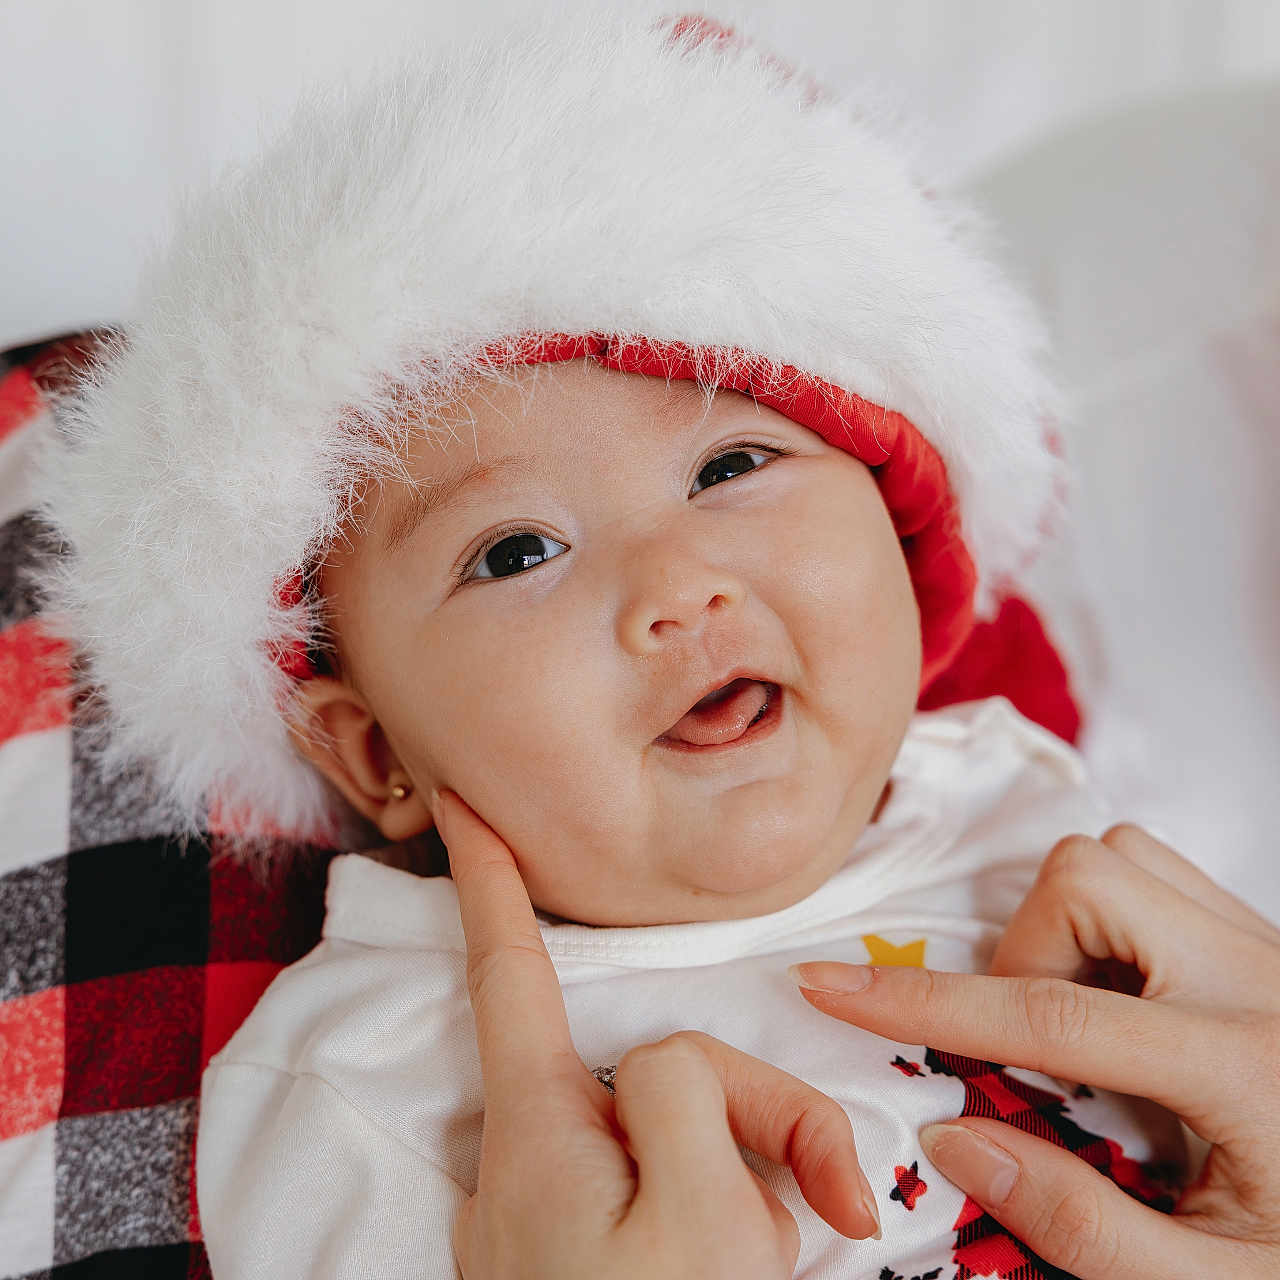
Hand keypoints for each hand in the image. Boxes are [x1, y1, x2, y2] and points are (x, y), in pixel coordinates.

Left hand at [432, 787, 880, 1279]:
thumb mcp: (704, 1214)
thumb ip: (686, 1091)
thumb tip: (662, 1061)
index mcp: (537, 1140)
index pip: (509, 972)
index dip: (486, 879)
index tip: (462, 803)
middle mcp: (528, 1169)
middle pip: (656, 1067)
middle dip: (753, 1106)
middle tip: (832, 1189)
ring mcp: (549, 1221)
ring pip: (674, 1133)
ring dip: (747, 1177)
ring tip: (769, 1260)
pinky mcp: (579, 1261)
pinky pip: (660, 1192)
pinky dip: (719, 1214)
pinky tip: (741, 1269)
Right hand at [789, 823, 1279, 1277]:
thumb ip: (1077, 1224)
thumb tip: (953, 1137)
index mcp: (1249, 1069)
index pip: (1049, 1018)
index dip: (923, 1006)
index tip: (830, 985)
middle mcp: (1264, 980)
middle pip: (1093, 876)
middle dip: (1025, 951)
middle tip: (1031, 1047)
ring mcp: (1272, 950)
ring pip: (1127, 858)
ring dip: (1068, 930)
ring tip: (1080, 1023)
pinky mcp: (1271, 946)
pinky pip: (1163, 878)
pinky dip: (1110, 925)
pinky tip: (1123, 1007)